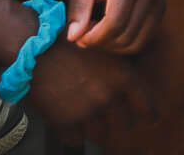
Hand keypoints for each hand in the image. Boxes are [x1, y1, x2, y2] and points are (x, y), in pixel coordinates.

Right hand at [27, 39, 155, 145]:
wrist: (35, 48)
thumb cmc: (68, 42)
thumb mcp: (103, 47)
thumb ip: (118, 67)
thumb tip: (130, 82)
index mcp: (122, 76)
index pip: (146, 105)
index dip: (148, 115)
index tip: (148, 121)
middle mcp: (108, 96)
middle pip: (123, 124)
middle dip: (117, 121)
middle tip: (109, 115)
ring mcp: (87, 112)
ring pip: (100, 134)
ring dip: (94, 127)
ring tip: (84, 113)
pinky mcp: (65, 123)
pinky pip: (75, 140)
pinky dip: (73, 133)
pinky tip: (67, 118)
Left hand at [65, 0, 164, 53]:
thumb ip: (78, 8)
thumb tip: (74, 37)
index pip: (114, 24)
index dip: (93, 37)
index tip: (78, 36)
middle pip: (125, 36)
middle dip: (101, 42)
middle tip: (86, 32)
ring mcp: (159, 1)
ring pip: (136, 43)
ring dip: (113, 45)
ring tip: (99, 31)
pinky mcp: (162, 8)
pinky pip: (144, 39)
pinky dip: (126, 42)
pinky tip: (112, 30)